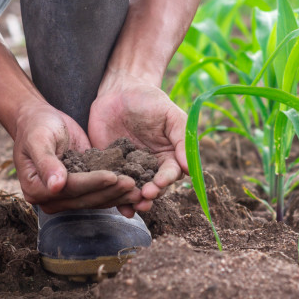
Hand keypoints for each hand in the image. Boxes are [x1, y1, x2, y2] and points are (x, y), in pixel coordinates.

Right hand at [13, 100, 140, 212]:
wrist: (40, 121)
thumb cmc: (37, 127)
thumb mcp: (39, 139)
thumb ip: (46, 162)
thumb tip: (56, 186)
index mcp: (36, 189)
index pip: (70, 189)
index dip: (92, 183)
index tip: (112, 176)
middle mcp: (51, 198)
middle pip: (85, 198)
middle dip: (110, 191)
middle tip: (133, 184)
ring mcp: (66, 196)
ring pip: (95, 199)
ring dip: (117, 195)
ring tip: (138, 188)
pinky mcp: (81, 189)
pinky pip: (100, 193)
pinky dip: (116, 191)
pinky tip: (134, 187)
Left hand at [88, 70, 188, 211]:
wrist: (119, 91)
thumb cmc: (149, 100)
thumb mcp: (170, 114)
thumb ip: (182, 138)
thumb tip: (188, 167)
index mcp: (168, 155)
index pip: (171, 173)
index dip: (166, 180)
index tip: (160, 183)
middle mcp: (150, 167)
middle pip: (154, 187)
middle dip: (151, 194)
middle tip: (145, 196)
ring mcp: (129, 169)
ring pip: (134, 191)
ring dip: (135, 201)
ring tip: (132, 206)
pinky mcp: (109, 168)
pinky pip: (113, 185)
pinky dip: (114, 197)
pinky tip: (118, 207)